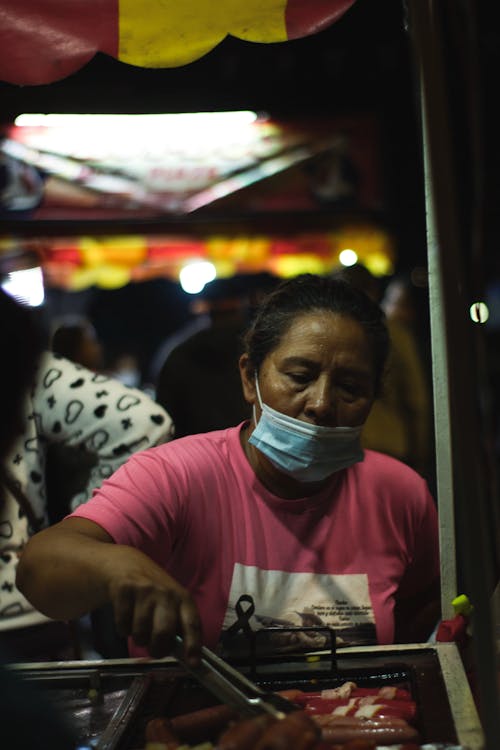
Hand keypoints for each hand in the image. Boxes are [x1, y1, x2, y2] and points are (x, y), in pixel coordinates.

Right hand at [105, 546, 201, 662]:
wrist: (127, 565)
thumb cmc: (154, 592)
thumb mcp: (171, 603)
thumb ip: (178, 625)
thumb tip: (187, 658)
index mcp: (183, 598)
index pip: (192, 623)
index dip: (193, 645)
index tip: (192, 664)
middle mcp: (166, 593)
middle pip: (163, 632)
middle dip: (157, 648)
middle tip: (154, 649)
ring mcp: (145, 590)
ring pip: (141, 632)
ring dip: (138, 638)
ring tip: (140, 628)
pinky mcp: (124, 590)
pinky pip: (122, 626)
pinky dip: (123, 629)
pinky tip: (126, 617)